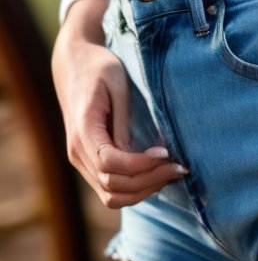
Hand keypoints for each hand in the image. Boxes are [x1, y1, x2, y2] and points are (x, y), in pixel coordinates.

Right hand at [52, 0, 187, 208]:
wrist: (74, 65)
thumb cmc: (99, 67)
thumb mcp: (116, 82)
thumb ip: (123, 118)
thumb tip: (135, 152)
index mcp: (83, 129)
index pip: (109, 163)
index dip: (140, 164)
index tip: (166, 152)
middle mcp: (77, 152)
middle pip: (112, 186)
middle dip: (149, 181)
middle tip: (179, 167)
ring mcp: (80, 161)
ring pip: (110, 196)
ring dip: (143, 191)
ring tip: (171, 174)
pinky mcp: (87, 163)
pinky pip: (109, 189)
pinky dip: (133, 189)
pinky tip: (156, 175)